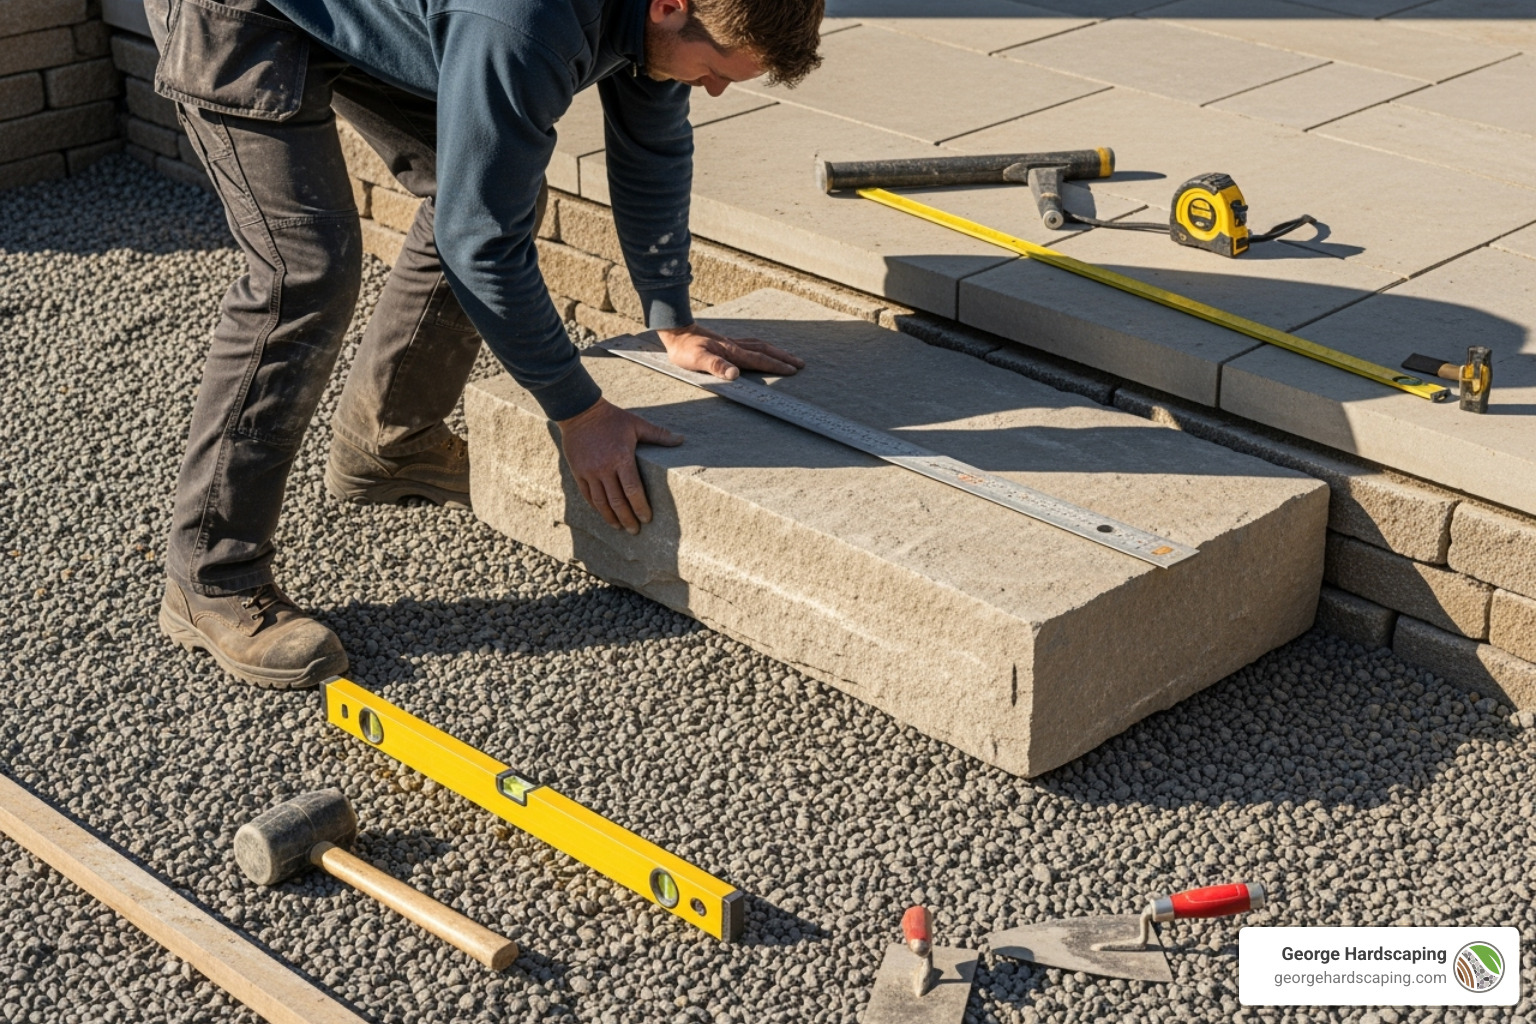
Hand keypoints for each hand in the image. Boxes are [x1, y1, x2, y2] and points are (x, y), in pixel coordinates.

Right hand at [557, 398, 683, 533]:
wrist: (580, 411)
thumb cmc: (612, 418)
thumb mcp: (637, 424)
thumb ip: (659, 435)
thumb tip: (682, 440)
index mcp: (621, 458)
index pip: (633, 490)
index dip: (640, 507)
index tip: (647, 518)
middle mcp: (604, 468)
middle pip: (617, 501)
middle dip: (627, 519)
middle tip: (635, 531)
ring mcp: (589, 471)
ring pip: (601, 502)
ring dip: (611, 517)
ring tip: (620, 528)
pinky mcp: (578, 472)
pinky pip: (587, 495)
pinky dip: (596, 507)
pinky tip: (604, 514)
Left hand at [656, 323, 804, 380]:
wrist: (675, 330)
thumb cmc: (683, 348)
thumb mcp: (696, 359)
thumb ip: (716, 366)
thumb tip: (736, 374)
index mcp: (731, 352)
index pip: (759, 360)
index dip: (777, 365)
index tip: (793, 370)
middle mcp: (734, 346)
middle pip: (765, 351)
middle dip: (784, 358)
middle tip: (800, 364)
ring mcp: (731, 343)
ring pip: (759, 346)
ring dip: (776, 352)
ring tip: (789, 357)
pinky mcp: (725, 342)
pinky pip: (750, 344)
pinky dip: (762, 347)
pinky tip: (762, 350)